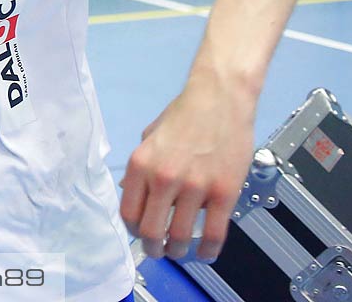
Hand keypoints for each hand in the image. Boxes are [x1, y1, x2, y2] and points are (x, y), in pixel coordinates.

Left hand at [120, 78, 255, 261]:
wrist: (220, 99)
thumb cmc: (185, 115)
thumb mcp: (150, 137)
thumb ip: (140, 168)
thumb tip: (128, 191)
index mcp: (141, 164)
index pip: (128, 212)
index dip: (132, 230)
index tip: (139, 234)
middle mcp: (163, 178)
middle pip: (151, 231)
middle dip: (152, 247)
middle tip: (157, 250)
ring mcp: (195, 187)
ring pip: (181, 237)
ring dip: (178, 251)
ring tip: (179, 251)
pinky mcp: (224, 192)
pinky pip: (215, 233)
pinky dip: (209, 250)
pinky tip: (206, 253)